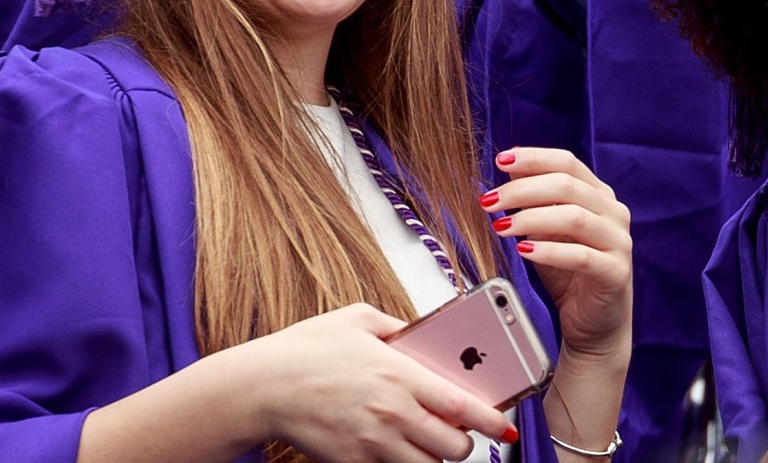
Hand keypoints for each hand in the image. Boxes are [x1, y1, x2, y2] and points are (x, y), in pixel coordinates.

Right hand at [235, 302, 515, 461]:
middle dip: (462, 443)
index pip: (463, 406)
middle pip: (453, 447)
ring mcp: (372, 444)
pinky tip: (395, 451)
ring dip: (433, 458)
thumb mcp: (358, 318)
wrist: (261, 386)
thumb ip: (398, 325)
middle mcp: (392, 413)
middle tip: (457, 432)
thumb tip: (420, 332)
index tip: (505, 424)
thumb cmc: (305, 350)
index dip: (492, 419)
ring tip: (426, 443)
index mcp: (400, 374)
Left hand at [483, 147, 632, 363]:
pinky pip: (581, 256)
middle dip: (522, 190)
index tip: (501, 160)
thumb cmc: (570, 274)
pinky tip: (525, 252)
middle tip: (489, 201)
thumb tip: (510, 169)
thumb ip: (535, 201)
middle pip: (568, 186)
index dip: (534, 158)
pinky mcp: (615, 272)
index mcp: (599, 195)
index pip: (567, 163)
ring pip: (574, 217)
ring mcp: (618, 242)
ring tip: (502, 227)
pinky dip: (549, 252)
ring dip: (531, 218)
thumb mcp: (546, 232)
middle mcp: (614, 213)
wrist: (595, 323)